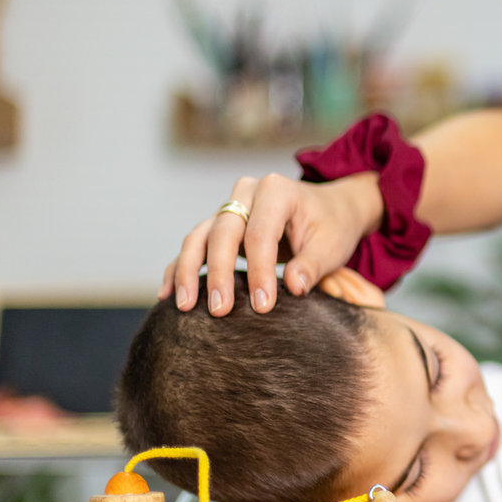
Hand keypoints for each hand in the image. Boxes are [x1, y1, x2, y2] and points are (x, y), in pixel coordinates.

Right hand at [159, 172, 381, 316]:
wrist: (331, 210)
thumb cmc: (333, 227)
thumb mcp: (333, 245)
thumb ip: (313, 265)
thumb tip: (293, 287)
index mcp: (277, 191)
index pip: (260, 234)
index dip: (260, 271)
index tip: (262, 307)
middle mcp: (247, 193)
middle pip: (223, 232)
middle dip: (218, 273)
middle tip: (219, 311)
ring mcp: (230, 207)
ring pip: (199, 237)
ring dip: (187, 271)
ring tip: (184, 306)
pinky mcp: (220, 225)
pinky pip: (194, 245)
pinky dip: (178, 268)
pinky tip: (167, 294)